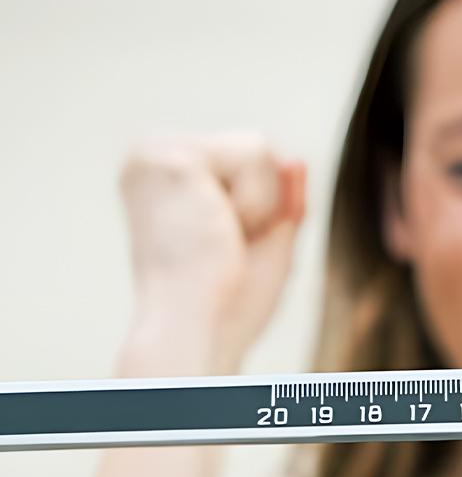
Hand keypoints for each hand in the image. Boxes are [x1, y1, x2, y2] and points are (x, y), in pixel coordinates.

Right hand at [118, 132, 305, 371]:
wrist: (198, 330)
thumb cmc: (227, 303)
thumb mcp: (266, 241)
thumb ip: (282, 198)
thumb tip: (297, 160)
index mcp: (162, 177)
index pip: (244, 160)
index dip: (261, 207)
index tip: (226, 247)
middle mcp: (149, 157)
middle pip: (254, 146)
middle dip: (263, 203)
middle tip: (227, 247)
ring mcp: (155, 152)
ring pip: (258, 147)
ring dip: (260, 206)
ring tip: (221, 240)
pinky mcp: (173, 158)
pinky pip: (256, 156)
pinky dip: (256, 203)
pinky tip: (220, 230)